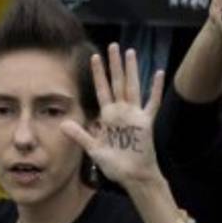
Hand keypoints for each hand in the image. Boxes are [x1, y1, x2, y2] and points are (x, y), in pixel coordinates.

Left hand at [61, 44, 163, 188]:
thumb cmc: (115, 164)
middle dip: (114, 65)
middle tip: (113, 46)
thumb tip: (63, 123)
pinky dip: (155, 89)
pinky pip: (151, 102)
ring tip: (130, 52)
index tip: (94, 57)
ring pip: (132, 87)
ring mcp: (135, 115)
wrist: (133, 176)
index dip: (98, 74)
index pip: (102, 89)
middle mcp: (121, 112)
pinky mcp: (146, 122)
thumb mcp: (94, 149)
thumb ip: (80, 135)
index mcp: (108, 116)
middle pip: (117, 82)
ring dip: (131, 70)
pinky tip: (158, 73)